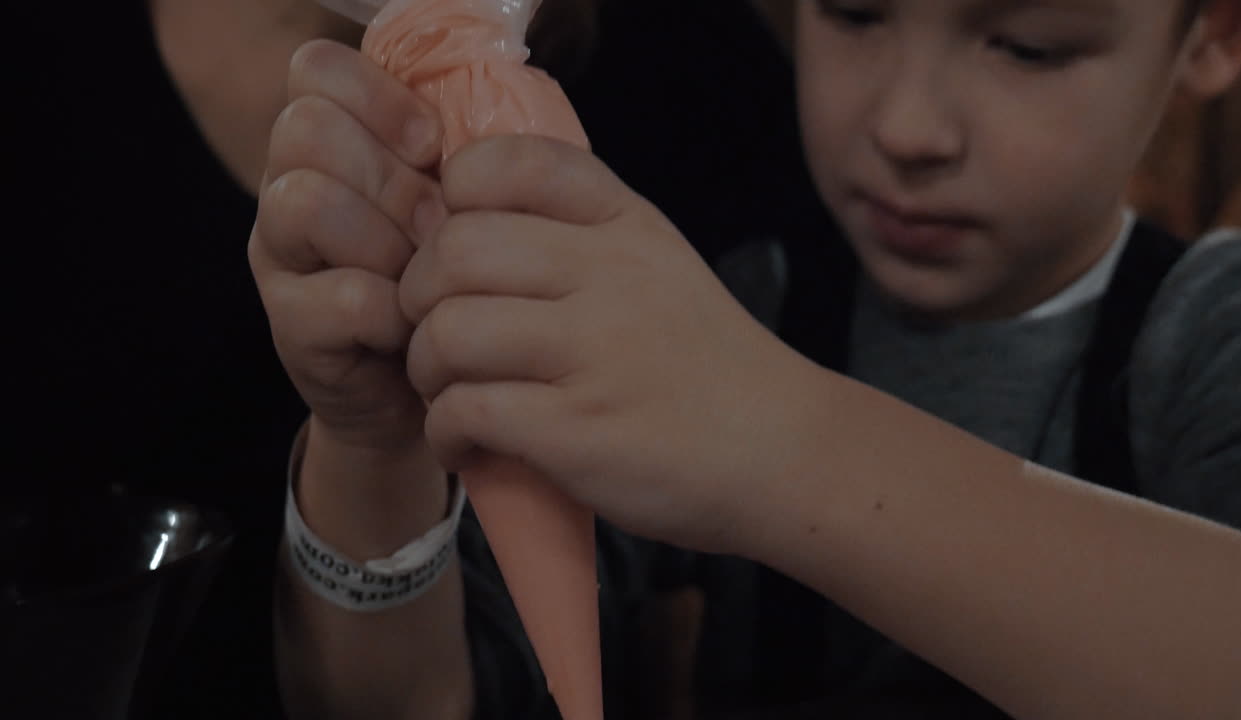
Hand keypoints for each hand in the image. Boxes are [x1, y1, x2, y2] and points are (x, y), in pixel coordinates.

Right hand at [249, 39, 446, 452]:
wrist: (440, 389)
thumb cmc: (456, 280)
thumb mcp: (464, 206)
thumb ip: (460, 157)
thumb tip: (478, 134)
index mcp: (331, 143)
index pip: (316, 69)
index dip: (379, 97)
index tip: (432, 147)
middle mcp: (288, 187)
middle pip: (308, 129)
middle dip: (392, 178)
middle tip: (436, 228)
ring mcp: (280, 257)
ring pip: (306, 202)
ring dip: (385, 240)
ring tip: (421, 277)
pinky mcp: (291, 326)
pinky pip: (343, 295)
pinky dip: (393, 313)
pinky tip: (411, 328)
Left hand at [399, 136, 828, 551]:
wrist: (781, 451)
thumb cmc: (705, 363)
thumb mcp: (659, 264)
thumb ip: (576, 233)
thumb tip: (452, 228)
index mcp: (625, 224)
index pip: (504, 163)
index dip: (452, 200)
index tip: (458, 253)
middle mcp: (610, 274)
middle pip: (453, 251)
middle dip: (417, 298)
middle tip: (435, 335)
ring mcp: (595, 352)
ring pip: (447, 331)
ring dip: (424, 369)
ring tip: (449, 393)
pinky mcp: (578, 430)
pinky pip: (464, 409)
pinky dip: (445, 431)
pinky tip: (468, 442)